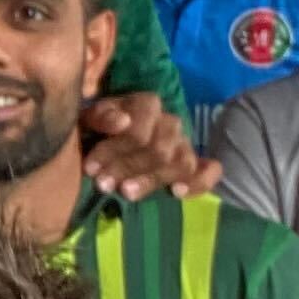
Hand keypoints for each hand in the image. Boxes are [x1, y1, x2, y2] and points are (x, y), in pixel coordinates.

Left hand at [79, 92, 215, 198]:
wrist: (106, 141)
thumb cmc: (97, 130)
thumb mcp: (89, 119)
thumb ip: (101, 117)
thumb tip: (122, 123)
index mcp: (147, 105)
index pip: (141, 129)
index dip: (114, 149)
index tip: (91, 167)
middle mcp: (170, 122)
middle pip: (159, 149)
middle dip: (128, 168)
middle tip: (103, 184)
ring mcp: (184, 144)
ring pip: (181, 163)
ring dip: (152, 180)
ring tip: (126, 193)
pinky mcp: (193, 165)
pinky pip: (210, 172)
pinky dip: (198, 182)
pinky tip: (176, 192)